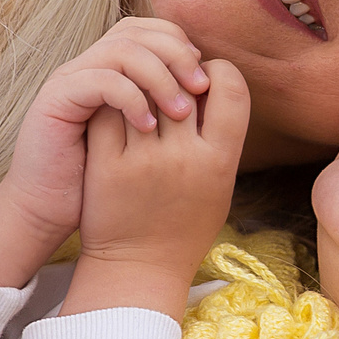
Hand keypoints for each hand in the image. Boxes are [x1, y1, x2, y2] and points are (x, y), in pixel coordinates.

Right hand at [0, 18, 211, 287]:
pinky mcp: (56, 98)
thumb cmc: (100, 183)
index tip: (207, 82)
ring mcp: (70, 78)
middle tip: (201, 88)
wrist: (46, 209)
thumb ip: (167, 113)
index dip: (182, 46)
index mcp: (111, 69)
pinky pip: (100, 80)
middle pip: (138, 31)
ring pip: (122, 50)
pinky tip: (148, 129)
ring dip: (159, 77)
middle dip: (177, 55)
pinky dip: (130, 99)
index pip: (151, 30)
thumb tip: (214, 96)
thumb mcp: (143, 143)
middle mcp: (89, 65)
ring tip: (180, 113)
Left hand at [60, 60, 249, 318]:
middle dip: (177, 74)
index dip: (218, 71)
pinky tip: (117, 111)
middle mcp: (184, 158)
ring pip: (142, 91)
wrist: (139, 267)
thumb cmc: (185, 224)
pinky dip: (114, 102)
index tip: (205, 81)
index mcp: (219, 161)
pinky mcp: (107, 165)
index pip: (230, 86)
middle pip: (183, 83)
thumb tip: (212, 81)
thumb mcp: (220, 185)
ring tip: (142, 95)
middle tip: (169, 83)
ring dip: (143, 85)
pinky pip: (109, 112)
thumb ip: (220, 137)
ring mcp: (143, 161)